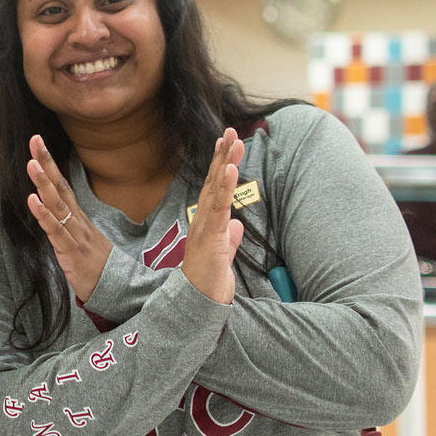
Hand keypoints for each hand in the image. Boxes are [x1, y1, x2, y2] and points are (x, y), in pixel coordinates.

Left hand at [25, 134, 110, 301]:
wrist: (119, 288)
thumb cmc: (96, 264)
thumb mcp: (80, 238)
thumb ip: (66, 223)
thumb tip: (52, 209)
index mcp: (77, 216)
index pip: (62, 184)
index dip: (50, 164)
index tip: (38, 143)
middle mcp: (76, 220)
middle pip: (60, 186)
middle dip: (47, 162)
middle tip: (35, 140)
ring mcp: (75, 233)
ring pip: (57, 205)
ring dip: (43, 184)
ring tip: (31, 164)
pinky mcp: (71, 250)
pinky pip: (56, 230)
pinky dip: (44, 215)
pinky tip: (33, 200)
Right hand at [180, 128, 245, 304]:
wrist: (197, 305)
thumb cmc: (208, 283)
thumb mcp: (224, 257)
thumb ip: (230, 239)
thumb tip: (237, 225)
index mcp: (208, 223)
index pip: (214, 188)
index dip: (220, 164)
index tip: (225, 143)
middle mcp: (203, 220)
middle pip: (213, 181)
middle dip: (221, 155)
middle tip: (229, 130)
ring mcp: (205, 227)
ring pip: (216, 188)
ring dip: (224, 163)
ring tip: (232, 140)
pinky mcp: (211, 236)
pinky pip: (219, 207)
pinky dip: (224, 186)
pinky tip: (229, 168)